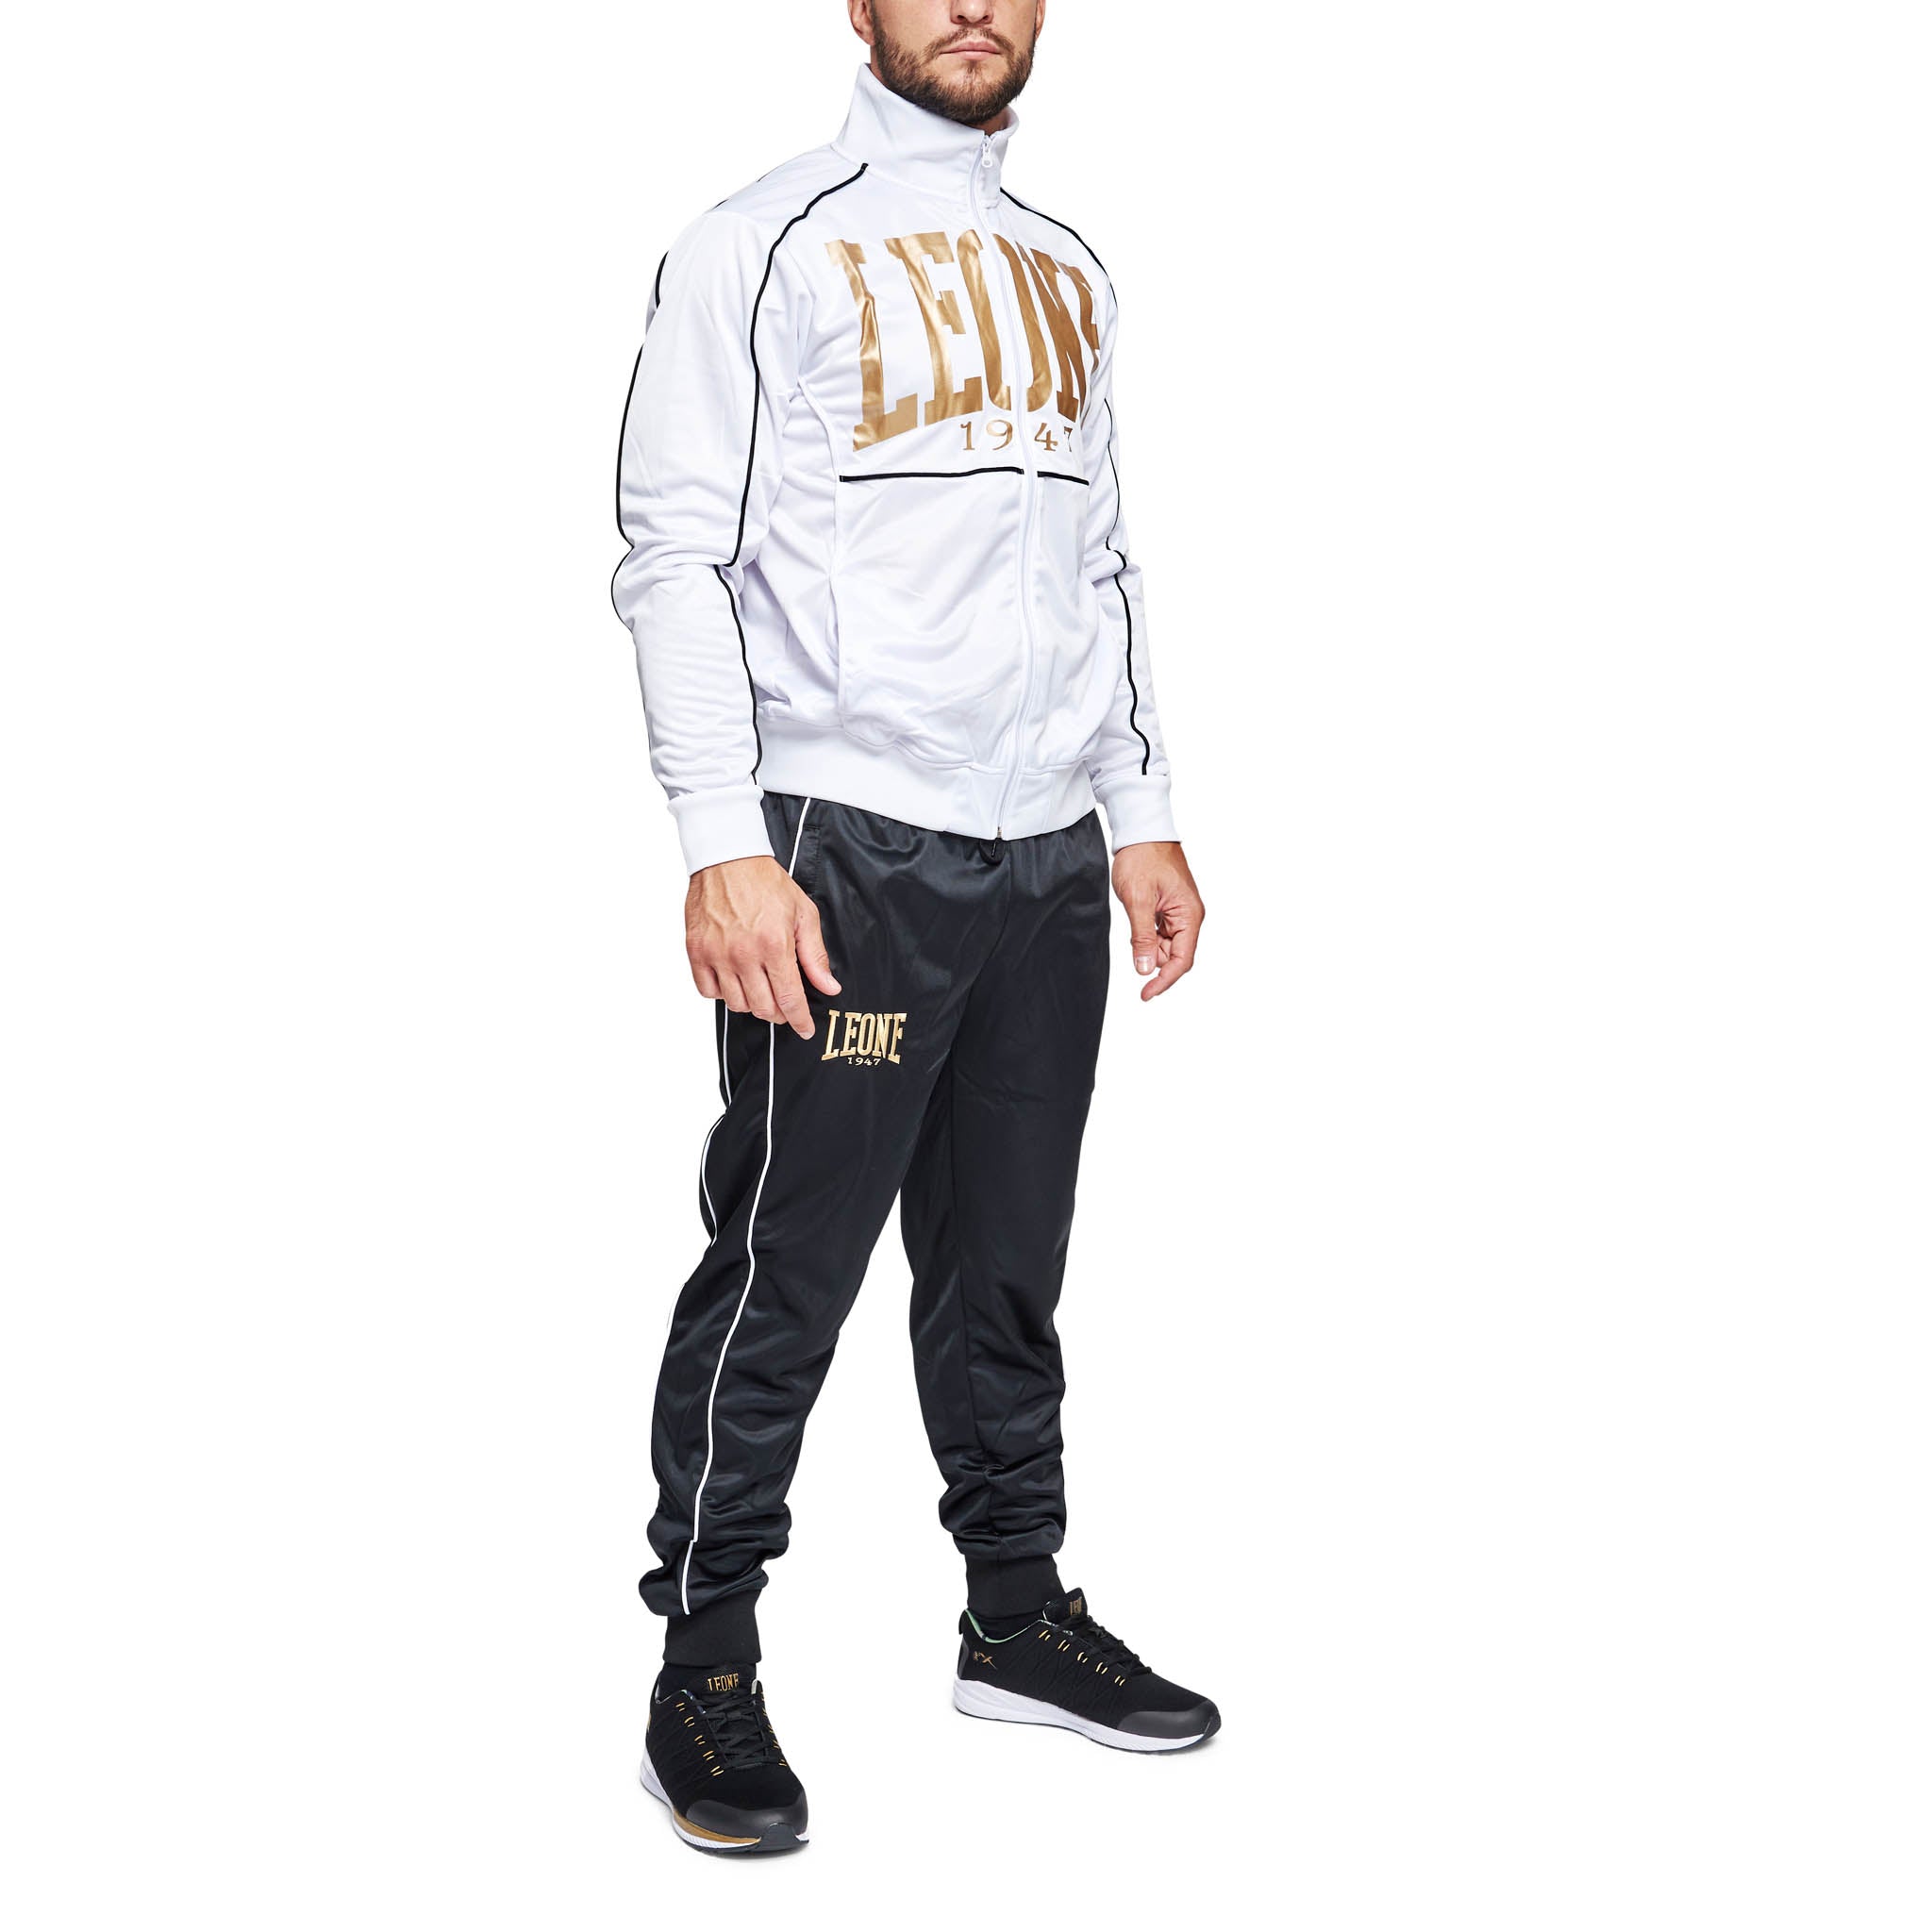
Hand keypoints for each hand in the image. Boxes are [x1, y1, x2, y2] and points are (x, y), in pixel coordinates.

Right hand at [685, 856, 840, 1039]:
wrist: (727, 858)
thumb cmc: (766, 883)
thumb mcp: (803, 914)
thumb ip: (815, 955)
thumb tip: (829, 987)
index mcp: (774, 944)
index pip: (790, 999)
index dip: (800, 1020)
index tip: (805, 1029)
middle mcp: (743, 954)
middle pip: (763, 1008)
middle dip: (779, 1013)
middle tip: (784, 1005)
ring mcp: (716, 954)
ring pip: (736, 1004)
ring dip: (752, 1004)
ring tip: (760, 988)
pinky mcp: (696, 951)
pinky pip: (708, 992)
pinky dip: (722, 993)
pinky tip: (734, 980)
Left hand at [1111, 841, 1204, 1000]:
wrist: (1141, 831)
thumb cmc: (1142, 858)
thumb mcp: (1138, 900)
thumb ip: (1142, 937)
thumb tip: (1144, 969)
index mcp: (1189, 914)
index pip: (1182, 959)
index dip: (1164, 980)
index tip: (1146, 994)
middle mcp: (1190, 916)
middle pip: (1176, 955)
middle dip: (1154, 962)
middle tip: (1133, 958)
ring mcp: (1180, 912)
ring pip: (1167, 945)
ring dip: (1149, 948)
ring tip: (1133, 928)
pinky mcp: (1169, 908)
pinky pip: (1161, 933)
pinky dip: (1147, 938)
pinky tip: (1135, 928)